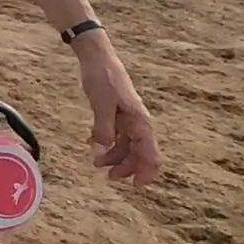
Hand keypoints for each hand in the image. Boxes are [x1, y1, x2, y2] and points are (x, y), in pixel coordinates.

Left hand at [75, 34, 160, 185]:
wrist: (96, 56)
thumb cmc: (101, 78)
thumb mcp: (101, 105)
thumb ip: (103, 129)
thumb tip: (102, 152)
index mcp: (140, 122)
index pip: (150, 155)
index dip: (146, 173)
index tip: (135, 186)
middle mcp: (138, 122)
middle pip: (138, 153)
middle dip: (126, 168)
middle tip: (107, 176)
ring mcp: (128, 118)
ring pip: (126, 145)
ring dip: (114, 156)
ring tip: (96, 161)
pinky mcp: (117, 113)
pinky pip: (117, 134)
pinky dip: (107, 142)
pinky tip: (93, 143)